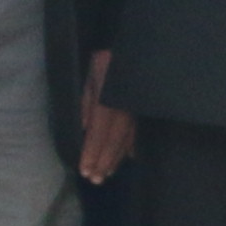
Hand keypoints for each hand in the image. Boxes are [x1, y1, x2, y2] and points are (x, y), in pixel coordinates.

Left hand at [75, 49, 135, 189]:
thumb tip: (83, 129)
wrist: (134, 45)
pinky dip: (132, 145)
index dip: (91, 153)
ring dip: (116, 158)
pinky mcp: (141, 108)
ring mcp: (135, 110)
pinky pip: (138, 131)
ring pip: (126, 139)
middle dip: (103, 162)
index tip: (84, 169)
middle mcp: (123, 109)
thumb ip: (86, 103)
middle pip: (113, 142)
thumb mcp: (88, 77)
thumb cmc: (103, 59)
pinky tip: (130, 157)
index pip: (97, 134)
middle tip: (95, 180)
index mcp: (106, 101)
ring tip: (108, 173)